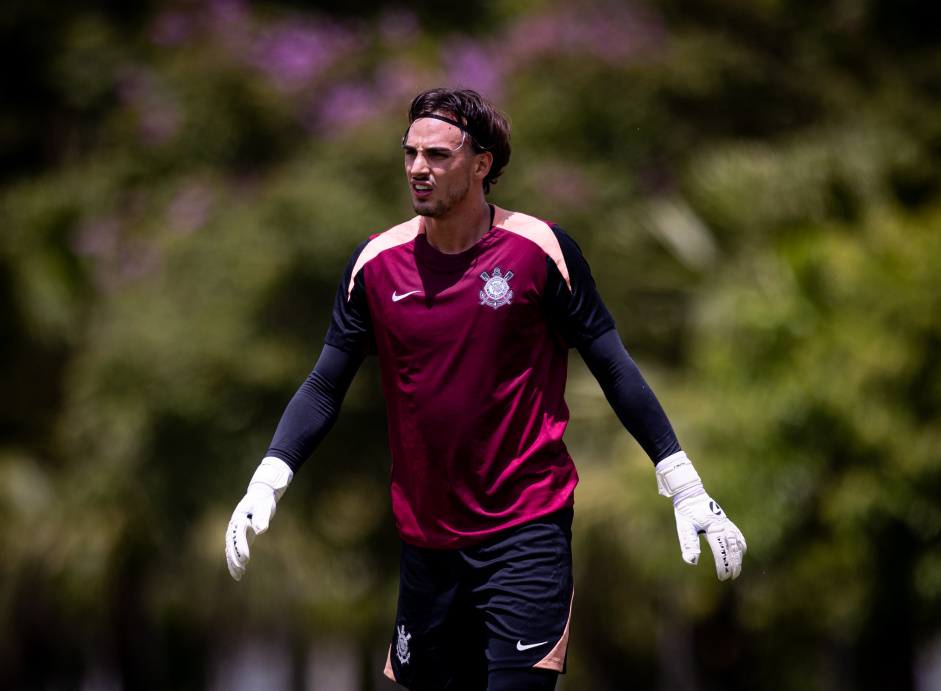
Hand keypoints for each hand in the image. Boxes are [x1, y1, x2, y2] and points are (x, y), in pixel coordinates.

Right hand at [225, 457, 292, 580]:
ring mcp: (237, 532)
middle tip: (241, 570)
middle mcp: (234, 526)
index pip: (238, 536)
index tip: (246, 559)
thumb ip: (262, 517)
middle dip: (234, 558)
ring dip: (233, 563)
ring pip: (231, 550)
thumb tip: (261, 530)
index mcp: (238, 518)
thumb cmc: (263, 500)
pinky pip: (236, 550)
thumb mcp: (264, 506)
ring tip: (238, 576)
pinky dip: (236, 560)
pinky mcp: (242, 536)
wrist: (261, 494)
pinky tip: (239, 572)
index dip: (240, 548)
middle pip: (231, 545)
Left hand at [655, 451, 745, 580]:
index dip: (723, 565)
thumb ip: (689, 544)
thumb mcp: (684, 527)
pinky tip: (743, 550)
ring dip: (738, 555)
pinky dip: (741, 542)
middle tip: (733, 576)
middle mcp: (722, 525)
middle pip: (732, 547)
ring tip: (738, 567)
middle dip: (734, 563)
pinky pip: (736, 532)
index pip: (721, 551)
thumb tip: (692, 562)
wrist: (689, 492)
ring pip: (736, 541)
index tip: (723, 577)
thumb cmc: (685, 510)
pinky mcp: (724, 519)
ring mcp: (725, 522)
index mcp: (713, 528)